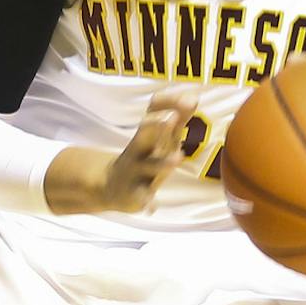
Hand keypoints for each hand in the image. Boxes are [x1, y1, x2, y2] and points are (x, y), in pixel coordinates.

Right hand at [45, 88, 192, 212]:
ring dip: (163, 162)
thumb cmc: (144, 157)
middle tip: (172, 118)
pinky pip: (141, 198)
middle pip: (145, 134)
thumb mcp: (160, 138)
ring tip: (178, 158)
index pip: (153, 110)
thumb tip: (194, 96)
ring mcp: (136, 172)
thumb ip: (177, 118)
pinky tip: (153, 208)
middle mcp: (139, 149)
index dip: (169, 103)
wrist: (111, 186)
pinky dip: (147, 202)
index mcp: (147, 133)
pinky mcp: (135, 194)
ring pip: (149, 166)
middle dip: (156, 126)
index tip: (190, 100)